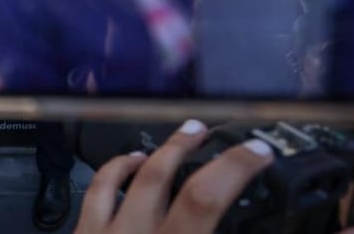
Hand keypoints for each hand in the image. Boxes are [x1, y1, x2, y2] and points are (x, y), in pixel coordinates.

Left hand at [75, 119, 273, 233]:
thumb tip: (252, 227)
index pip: (205, 198)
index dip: (234, 168)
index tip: (258, 152)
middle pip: (162, 176)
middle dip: (187, 147)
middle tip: (207, 129)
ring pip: (126, 176)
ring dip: (153, 153)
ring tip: (177, 138)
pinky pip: (96, 192)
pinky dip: (114, 170)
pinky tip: (127, 163)